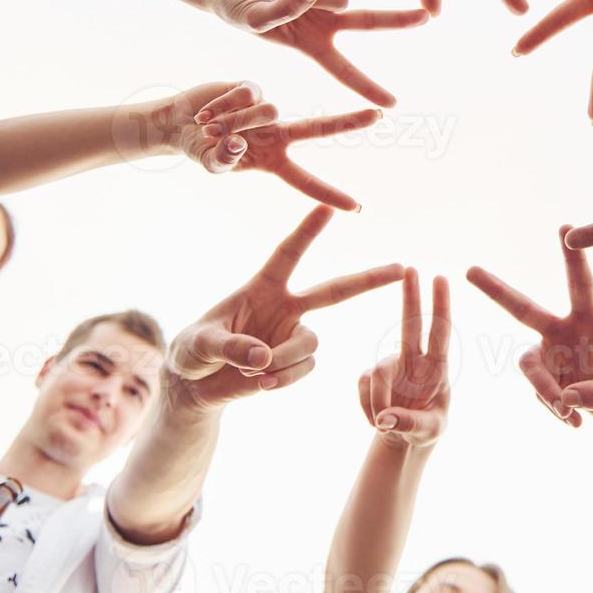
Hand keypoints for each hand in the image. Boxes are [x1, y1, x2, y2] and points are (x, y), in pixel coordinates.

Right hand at [153, 82, 381, 209]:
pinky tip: (207, 112)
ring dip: (235, 122)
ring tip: (208, 128)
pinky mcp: (251, 88)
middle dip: (348, 122)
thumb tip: (238, 145)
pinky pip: (247, 95)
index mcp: (273, 161)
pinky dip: (223, 105)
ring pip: (267, 112)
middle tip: (379, 116)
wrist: (177, 123)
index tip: (357, 207)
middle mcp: (277, 134)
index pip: (305, 181)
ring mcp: (266, 109)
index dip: (329, 194)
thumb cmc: (199, 150)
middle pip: (318, 128)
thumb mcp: (211, 164)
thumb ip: (223, 161)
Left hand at [165, 205, 404, 412]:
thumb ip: (230, 347)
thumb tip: (263, 358)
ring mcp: (292, 335)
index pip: (288, 254)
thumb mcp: (200, 344)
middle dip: (368, 279)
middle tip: (401, 268)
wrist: (196, 385)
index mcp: (261, 287)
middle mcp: (285, 307)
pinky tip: (260, 384)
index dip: (307, 231)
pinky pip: (303, 370)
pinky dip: (283, 379)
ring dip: (284, 359)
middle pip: (334, 290)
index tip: (327, 206)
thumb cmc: (192, 351)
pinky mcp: (293, 363)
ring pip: (310, 343)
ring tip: (254, 373)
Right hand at [259, 5, 429, 107]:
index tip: (392, 104)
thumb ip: (286, 9)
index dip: (368, 87)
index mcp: (311, 46)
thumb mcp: (256, 20)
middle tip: (427, 17)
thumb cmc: (237, 9)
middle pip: (369, 21)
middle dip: (397, 20)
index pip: (345, 72)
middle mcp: (324, 22)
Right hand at [358, 269, 451, 449]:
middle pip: (410, 323)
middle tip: (411, 269)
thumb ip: (410, 424)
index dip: (440, 306)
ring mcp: (391, 366)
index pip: (440, 333)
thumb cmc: (427, 430)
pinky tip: (376, 420)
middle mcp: (414, 360)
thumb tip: (386, 418)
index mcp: (437, 368)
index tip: (440, 278)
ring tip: (385, 425)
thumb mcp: (428, 431)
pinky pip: (363, 385)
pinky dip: (367, 406)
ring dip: (378, 402)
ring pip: (377, 372)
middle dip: (411, 296)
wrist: (405, 439)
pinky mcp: (370, 376)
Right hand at [467, 227, 592, 428]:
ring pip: (529, 368)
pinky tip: (573, 420)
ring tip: (569, 414)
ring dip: (546, 392)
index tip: (567, 227)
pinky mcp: (541, 377)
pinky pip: (538, 393)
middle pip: (523, 309)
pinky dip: (554, 408)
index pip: (581, 286)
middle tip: (470, 270)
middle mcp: (561, 332)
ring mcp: (547, 354)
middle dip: (496, 290)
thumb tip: (568, 398)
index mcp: (590, 321)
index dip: (574, 258)